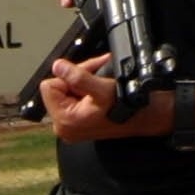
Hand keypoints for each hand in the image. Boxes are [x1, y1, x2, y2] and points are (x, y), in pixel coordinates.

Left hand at [38, 52, 172, 144]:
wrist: (145, 116)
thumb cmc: (127, 107)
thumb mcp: (103, 89)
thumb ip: (78, 77)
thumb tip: (58, 67)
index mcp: (64, 121)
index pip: (49, 86)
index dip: (69, 77)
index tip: (88, 78)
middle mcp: (64, 127)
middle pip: (58, 88)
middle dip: (77, 79)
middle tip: (96, 78)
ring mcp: (71, 126)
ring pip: (67, 90)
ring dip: (84, 81)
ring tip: (101, 84)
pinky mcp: (79, 122)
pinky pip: (75, 97)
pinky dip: (87, 89)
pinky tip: (101, 90)